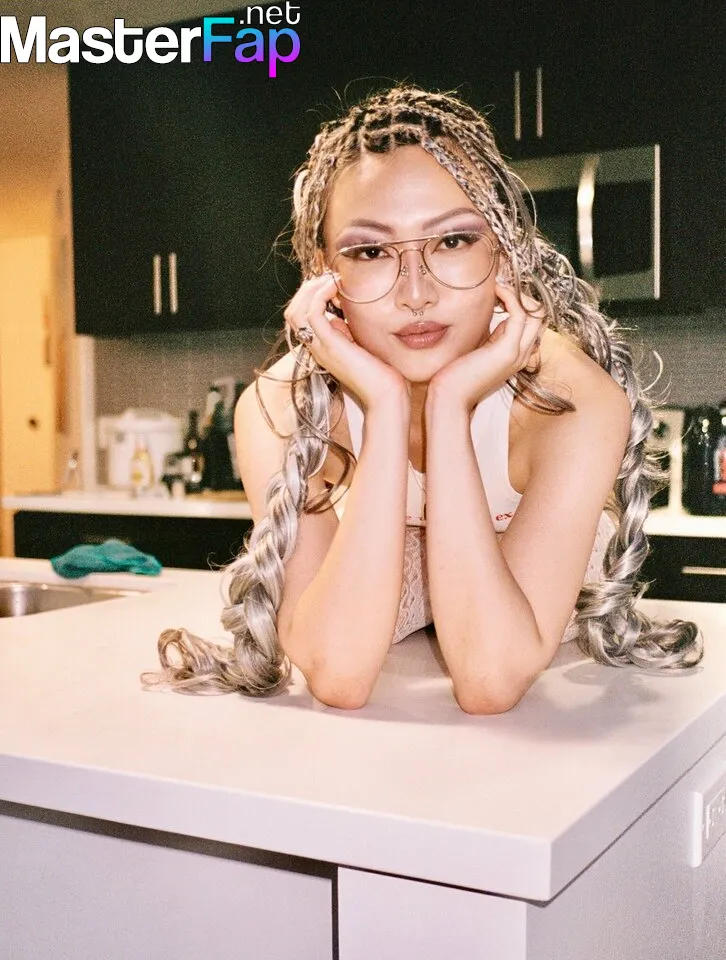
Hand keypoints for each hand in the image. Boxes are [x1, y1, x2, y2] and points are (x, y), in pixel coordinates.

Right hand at [284, 272, 407, 409]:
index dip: (312, 296)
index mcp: (323, 347)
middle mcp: (317, 347)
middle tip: (330, 278)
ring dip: (312, 289)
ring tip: (332, 280)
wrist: (386, 396)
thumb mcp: (360, 346)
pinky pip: (312, 313)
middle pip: (293, 312)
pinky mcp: (330, 345)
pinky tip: (336, 287)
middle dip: (308, 289)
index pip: (301, 316)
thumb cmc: (381, 374)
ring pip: (296, 311)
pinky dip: (320, 294)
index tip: (334, 285)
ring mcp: (321, 347)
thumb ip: (348, 332)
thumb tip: (341, 315)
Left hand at [428, 283, 545, 411]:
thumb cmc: (458, 377)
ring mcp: (518, 354)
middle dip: (523, 297)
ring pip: (537, 314)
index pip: (534, 324)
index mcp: (517, 356)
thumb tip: (497, 317)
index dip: (521, 305)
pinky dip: (510, 298)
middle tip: (501, 288)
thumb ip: (493, 337)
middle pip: (540, 317)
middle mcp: (523, 355)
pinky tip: (496, 291)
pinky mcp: (507, 350)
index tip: (501, 294)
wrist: (450, 399)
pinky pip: (520, 314)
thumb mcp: (480, 352)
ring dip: (519, 295)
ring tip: (499, 287)